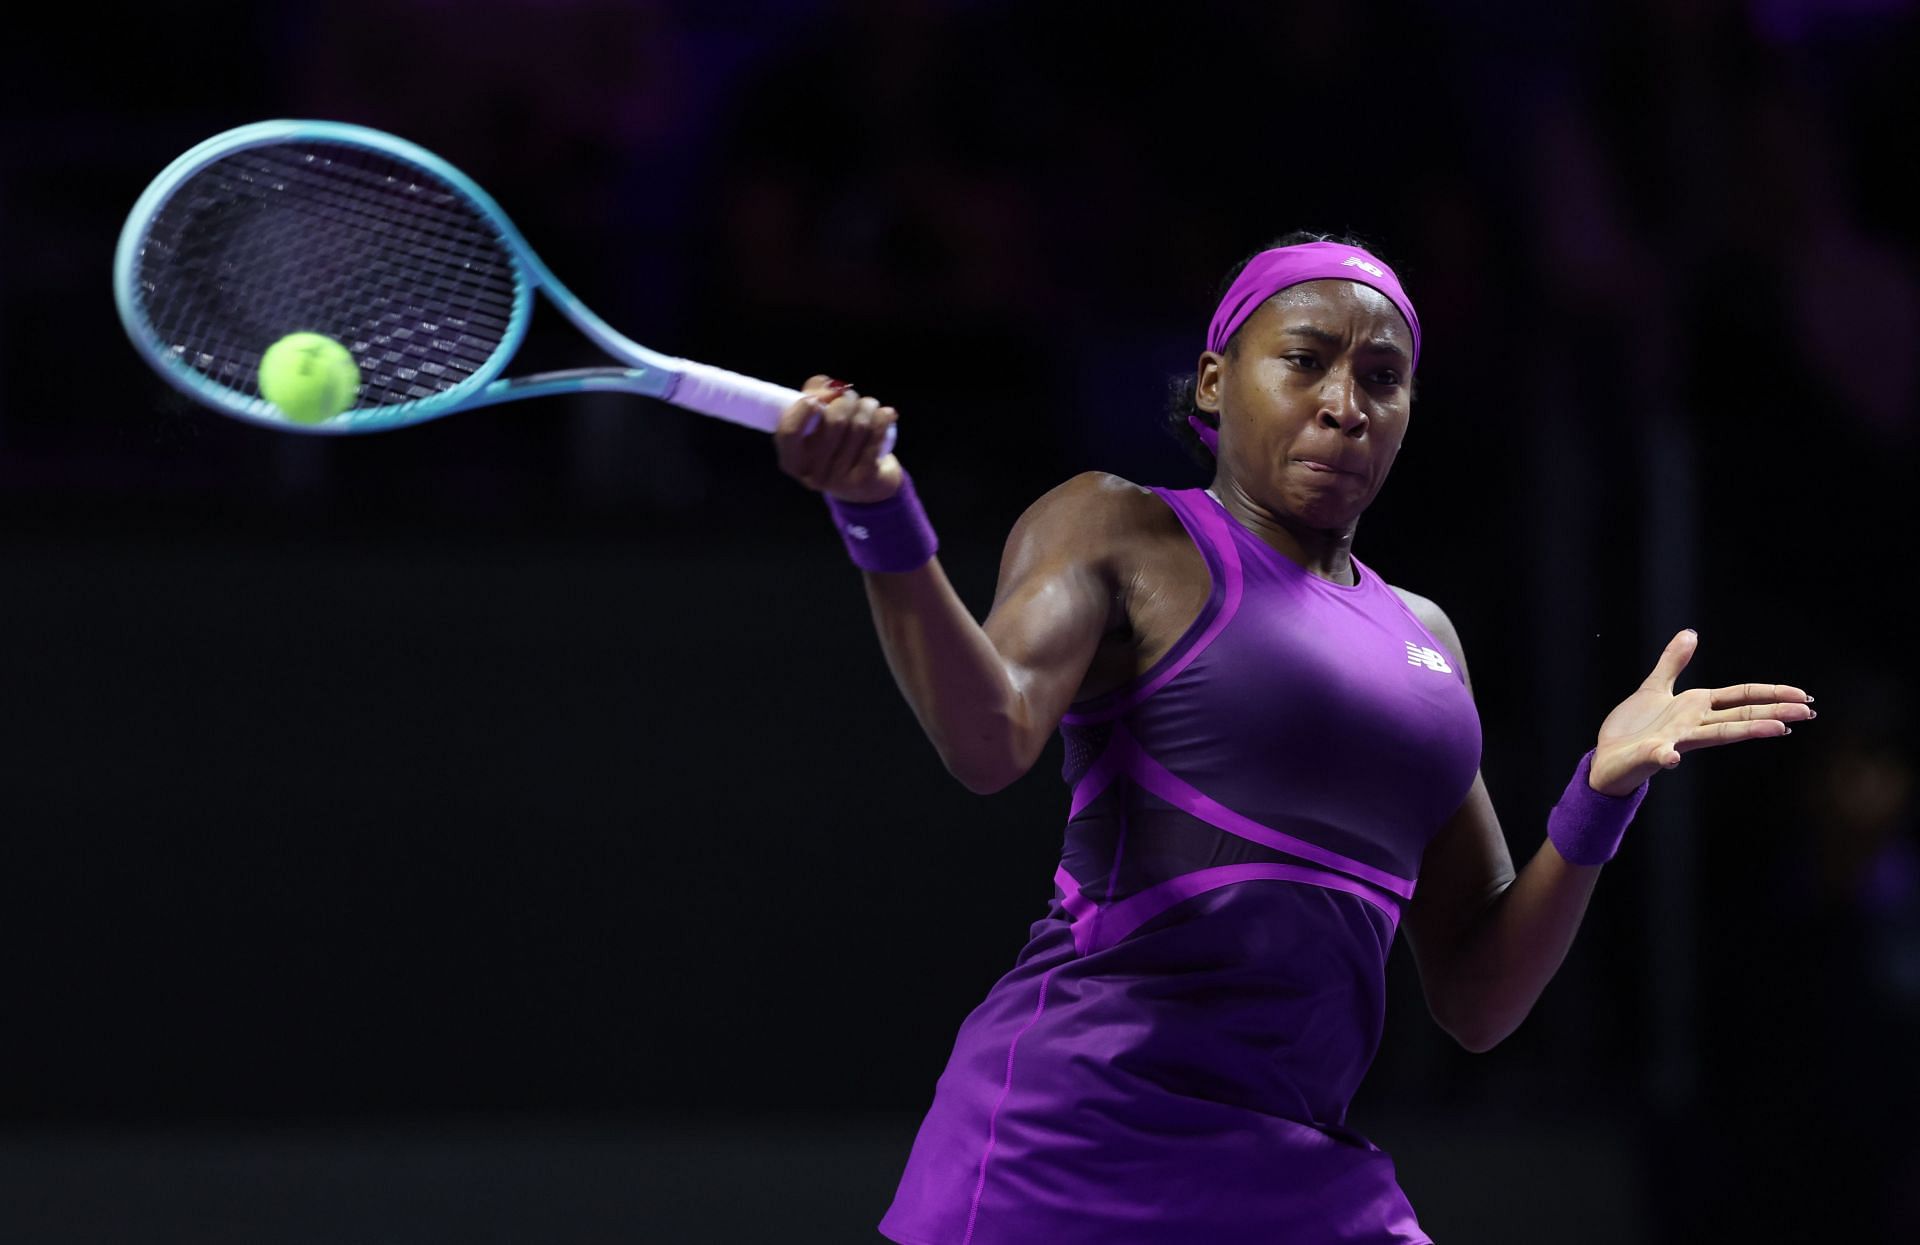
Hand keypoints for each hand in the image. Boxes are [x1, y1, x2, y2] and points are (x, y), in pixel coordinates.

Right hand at [773, 375, 901, 502]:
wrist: (865, 483)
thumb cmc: (834, 442)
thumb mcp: (816, 419)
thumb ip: (815, 393)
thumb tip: (834, 388)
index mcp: (792, 460)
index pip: (789, 432)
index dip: (802, 410)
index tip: (815, 399)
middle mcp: (812, 474)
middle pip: (833, 422)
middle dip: (846, 399)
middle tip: (850, 397)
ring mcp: (838, 480)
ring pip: (859, 426)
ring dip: (867, 406)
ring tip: (868, 404)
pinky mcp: (864, 479)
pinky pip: (876, 437)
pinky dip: (882, 419)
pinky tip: (885, 414)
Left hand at [1589, 629, 1814, 795]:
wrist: (1607, 758)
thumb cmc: (1633, 728)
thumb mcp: (1654, 688)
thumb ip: (1673, 662)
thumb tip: (1690, 633)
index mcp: (1696, 708)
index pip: (1741, 698)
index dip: (1770, 694)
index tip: (1803, 696)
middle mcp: (1693, 726)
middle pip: (1740, 716)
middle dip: (1775, 713)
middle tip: (1809, 713)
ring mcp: (1674, 740)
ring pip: (1717, 734)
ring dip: (1747, 730)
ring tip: (1779, 729)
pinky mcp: (1650, 754)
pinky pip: (1660, 755)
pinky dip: (1667, 756)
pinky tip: (1674, 758)